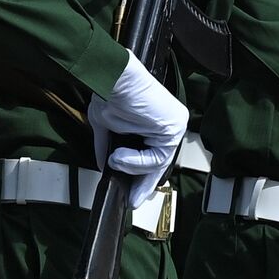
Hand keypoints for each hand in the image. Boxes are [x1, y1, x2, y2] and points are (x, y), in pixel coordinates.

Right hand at [87, 53, 187, 207]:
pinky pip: (158, 156)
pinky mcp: (174, 126)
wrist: (113, 78)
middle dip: (144, 184)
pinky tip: (120, 156)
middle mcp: (168, 122)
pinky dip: (137, 161)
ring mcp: (174, 124)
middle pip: (160, 162)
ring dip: (133, 167)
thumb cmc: (110, 93)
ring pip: (158, 161)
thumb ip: (107, 147)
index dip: (142, 177)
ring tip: (114, 160)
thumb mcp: (105, 126)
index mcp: (154, 121)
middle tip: (132, 200)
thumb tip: (104, 166)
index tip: (131, 194)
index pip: (153, 155)